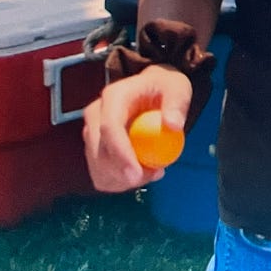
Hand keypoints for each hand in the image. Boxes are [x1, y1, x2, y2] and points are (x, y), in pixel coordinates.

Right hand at [82, 64, 191, 191]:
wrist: (151, 89)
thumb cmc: (164, 87)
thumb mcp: (177, 87)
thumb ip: (177, 104)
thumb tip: (173, 125)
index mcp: (114, 96)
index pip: (109, 127)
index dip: (120, 154)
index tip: (138, 174)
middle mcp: (96, 113)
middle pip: (98, 152)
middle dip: (123, 173)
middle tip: (156, 174)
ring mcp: (92, 132)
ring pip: (98, 169)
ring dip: (124, 180)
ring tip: (153, 171)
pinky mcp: (94, 148)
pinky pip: (101, 176)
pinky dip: (121, 183)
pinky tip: (142, 173)